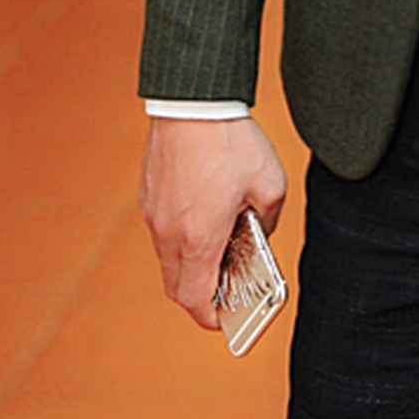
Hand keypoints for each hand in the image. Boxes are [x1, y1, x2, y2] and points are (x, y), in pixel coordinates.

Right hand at [139, 115, 286, 328]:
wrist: (193, 100)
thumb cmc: (231, 141)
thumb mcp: (269, 184)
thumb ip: (268, 220)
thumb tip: (259, 232)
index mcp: (200, 239)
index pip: (196, 302)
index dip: (213, 318)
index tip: (228, 318)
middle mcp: (169, 234)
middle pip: (178, 288)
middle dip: (201, 295)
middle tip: (227, 283)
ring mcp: (154, 215)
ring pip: (167, 260)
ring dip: (190, 264)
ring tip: (220, 243)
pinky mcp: (148, 195)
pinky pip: (161, 231)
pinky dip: (180, 237)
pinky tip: (204, 213)